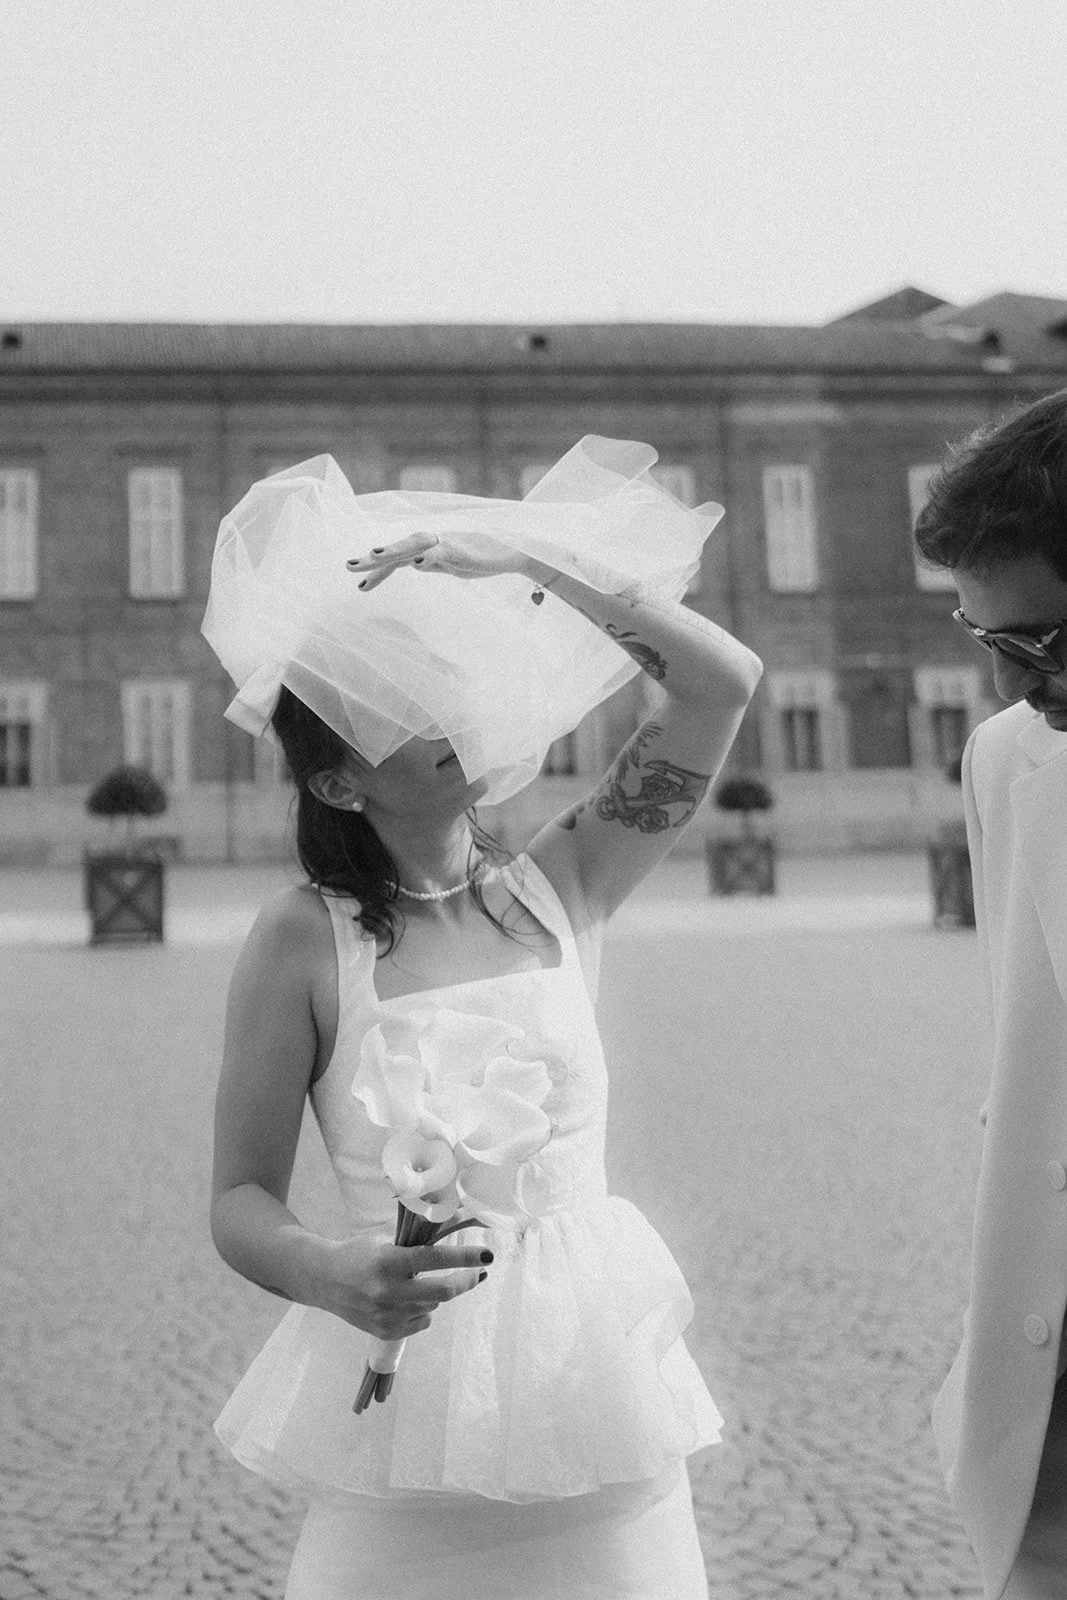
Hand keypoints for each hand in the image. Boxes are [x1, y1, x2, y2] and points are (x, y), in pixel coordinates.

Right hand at [312, 1232, 490, 1340]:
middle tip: (479, 1273)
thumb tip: (455, 1235)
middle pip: (443, 1291)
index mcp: (388, 1262)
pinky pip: (423, 1321)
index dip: (464, 1257)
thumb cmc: (358, 1254)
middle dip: (466, 1281)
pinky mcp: (387, 1332)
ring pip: (434, 1305)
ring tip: (423, 1282)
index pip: (434, 1259)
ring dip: (438, 1293)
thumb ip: (415, 1245)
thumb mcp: (385, 1242)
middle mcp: (388, 1291)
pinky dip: (423, 1309)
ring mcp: (387, 1315)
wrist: (324, 1281)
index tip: (487, 1255)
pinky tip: (409, 1300)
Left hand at [347, 532, 540, 590]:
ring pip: (414, 544)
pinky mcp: (461, 550)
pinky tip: (417, 563)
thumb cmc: (483, 556)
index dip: (377, 573)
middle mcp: (432, 542)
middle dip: (373, 558)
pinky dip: (429, 555)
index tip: (360, 587)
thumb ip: (432, 563)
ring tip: (374, 555)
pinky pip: (441, 551)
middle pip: (396, 549)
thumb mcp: (451, 564)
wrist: (513, 550)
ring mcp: (446, 544)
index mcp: (427, 549)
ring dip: (393, 549)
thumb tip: (414, 564)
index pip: (396, 561)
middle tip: (348, 566)